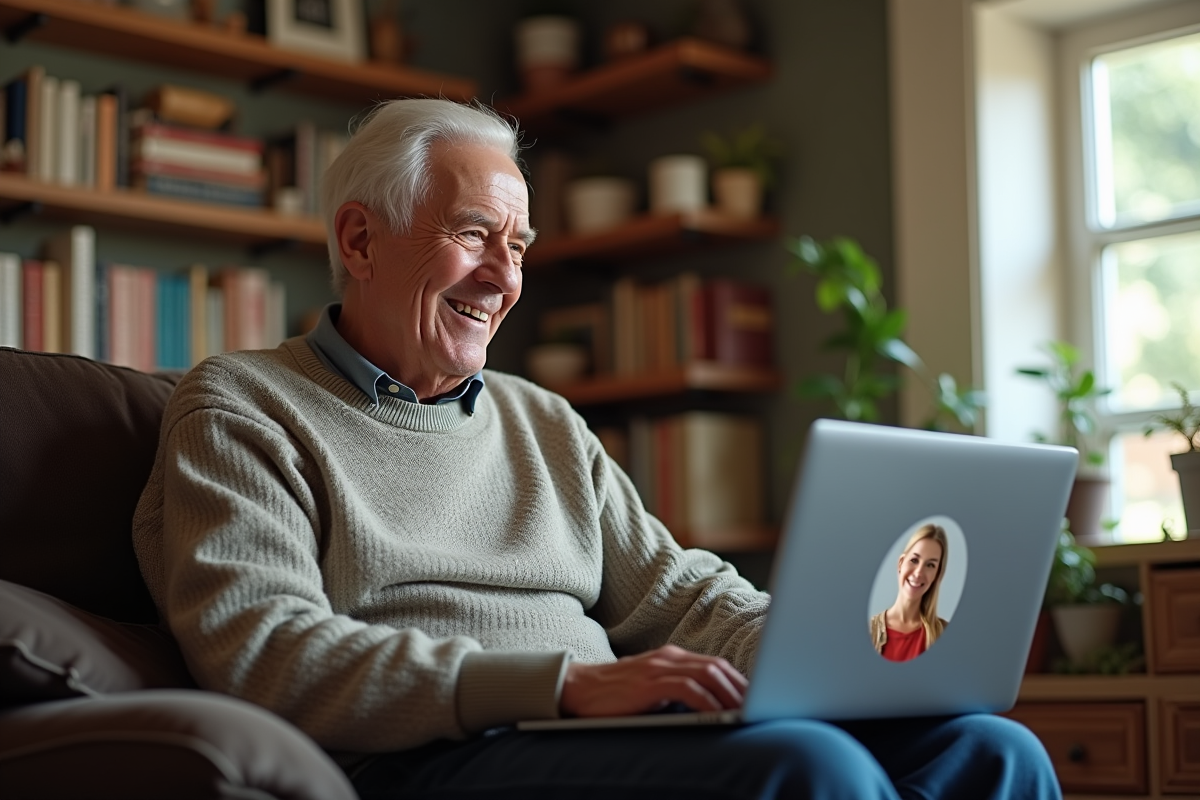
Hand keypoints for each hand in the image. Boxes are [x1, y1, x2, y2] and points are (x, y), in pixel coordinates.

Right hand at [560, 645, 747, 717]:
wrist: (578, 688)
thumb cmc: (615, 694)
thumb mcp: (652, 688)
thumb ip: (677, 690)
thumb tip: (708, 709)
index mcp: (673, 657)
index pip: (716, 666)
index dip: (739, 682)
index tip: (756, 701)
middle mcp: (669, 657)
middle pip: (718, 668)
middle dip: (742, 689)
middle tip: (760, 708)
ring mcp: (659, 667)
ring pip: (708, 674)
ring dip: (730, 695)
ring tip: (744, 713)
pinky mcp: (649, 682)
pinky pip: (687, 688)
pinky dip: (706, 701)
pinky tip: (716, 714)